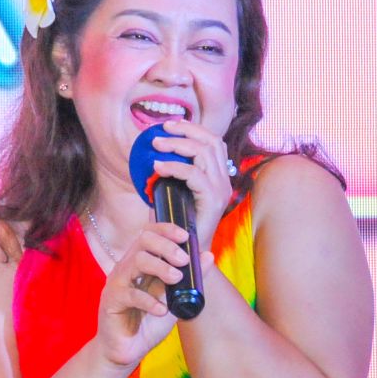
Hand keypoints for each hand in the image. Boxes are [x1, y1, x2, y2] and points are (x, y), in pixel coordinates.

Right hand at [97, 221, 189, 367]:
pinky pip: (130, 294)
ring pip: (136, 262)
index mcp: (140, 263)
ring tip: (176, 279)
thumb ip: (189, 280)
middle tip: (184, 260)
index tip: (186, 236)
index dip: (167, 229)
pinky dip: (149, 301)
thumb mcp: (174, 300)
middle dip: (167, 246)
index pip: (150, 233)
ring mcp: (117, 283)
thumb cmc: (147, 323)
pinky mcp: (111, 302)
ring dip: (161, 267)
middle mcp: (126, 268)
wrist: (125, 350)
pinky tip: (162, 310)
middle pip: (143, 241)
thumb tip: (208, 255)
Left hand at [148, 119, 234, 252]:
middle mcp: (224, 180)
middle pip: (211, 141)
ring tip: (156, 145)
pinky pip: (194, 175)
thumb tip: (152, 153)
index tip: (172, 124)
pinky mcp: (213, 200)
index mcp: (218, 175)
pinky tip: (158, 166)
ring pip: (204, 153)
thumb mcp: (172, 192)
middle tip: (162, 130)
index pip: (214, 142)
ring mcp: (221, 190)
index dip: (194, 128)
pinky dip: (175, 167)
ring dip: (177, 145)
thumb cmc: (176, 223)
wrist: (186, 253)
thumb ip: (171, 174)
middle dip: (186, 131)